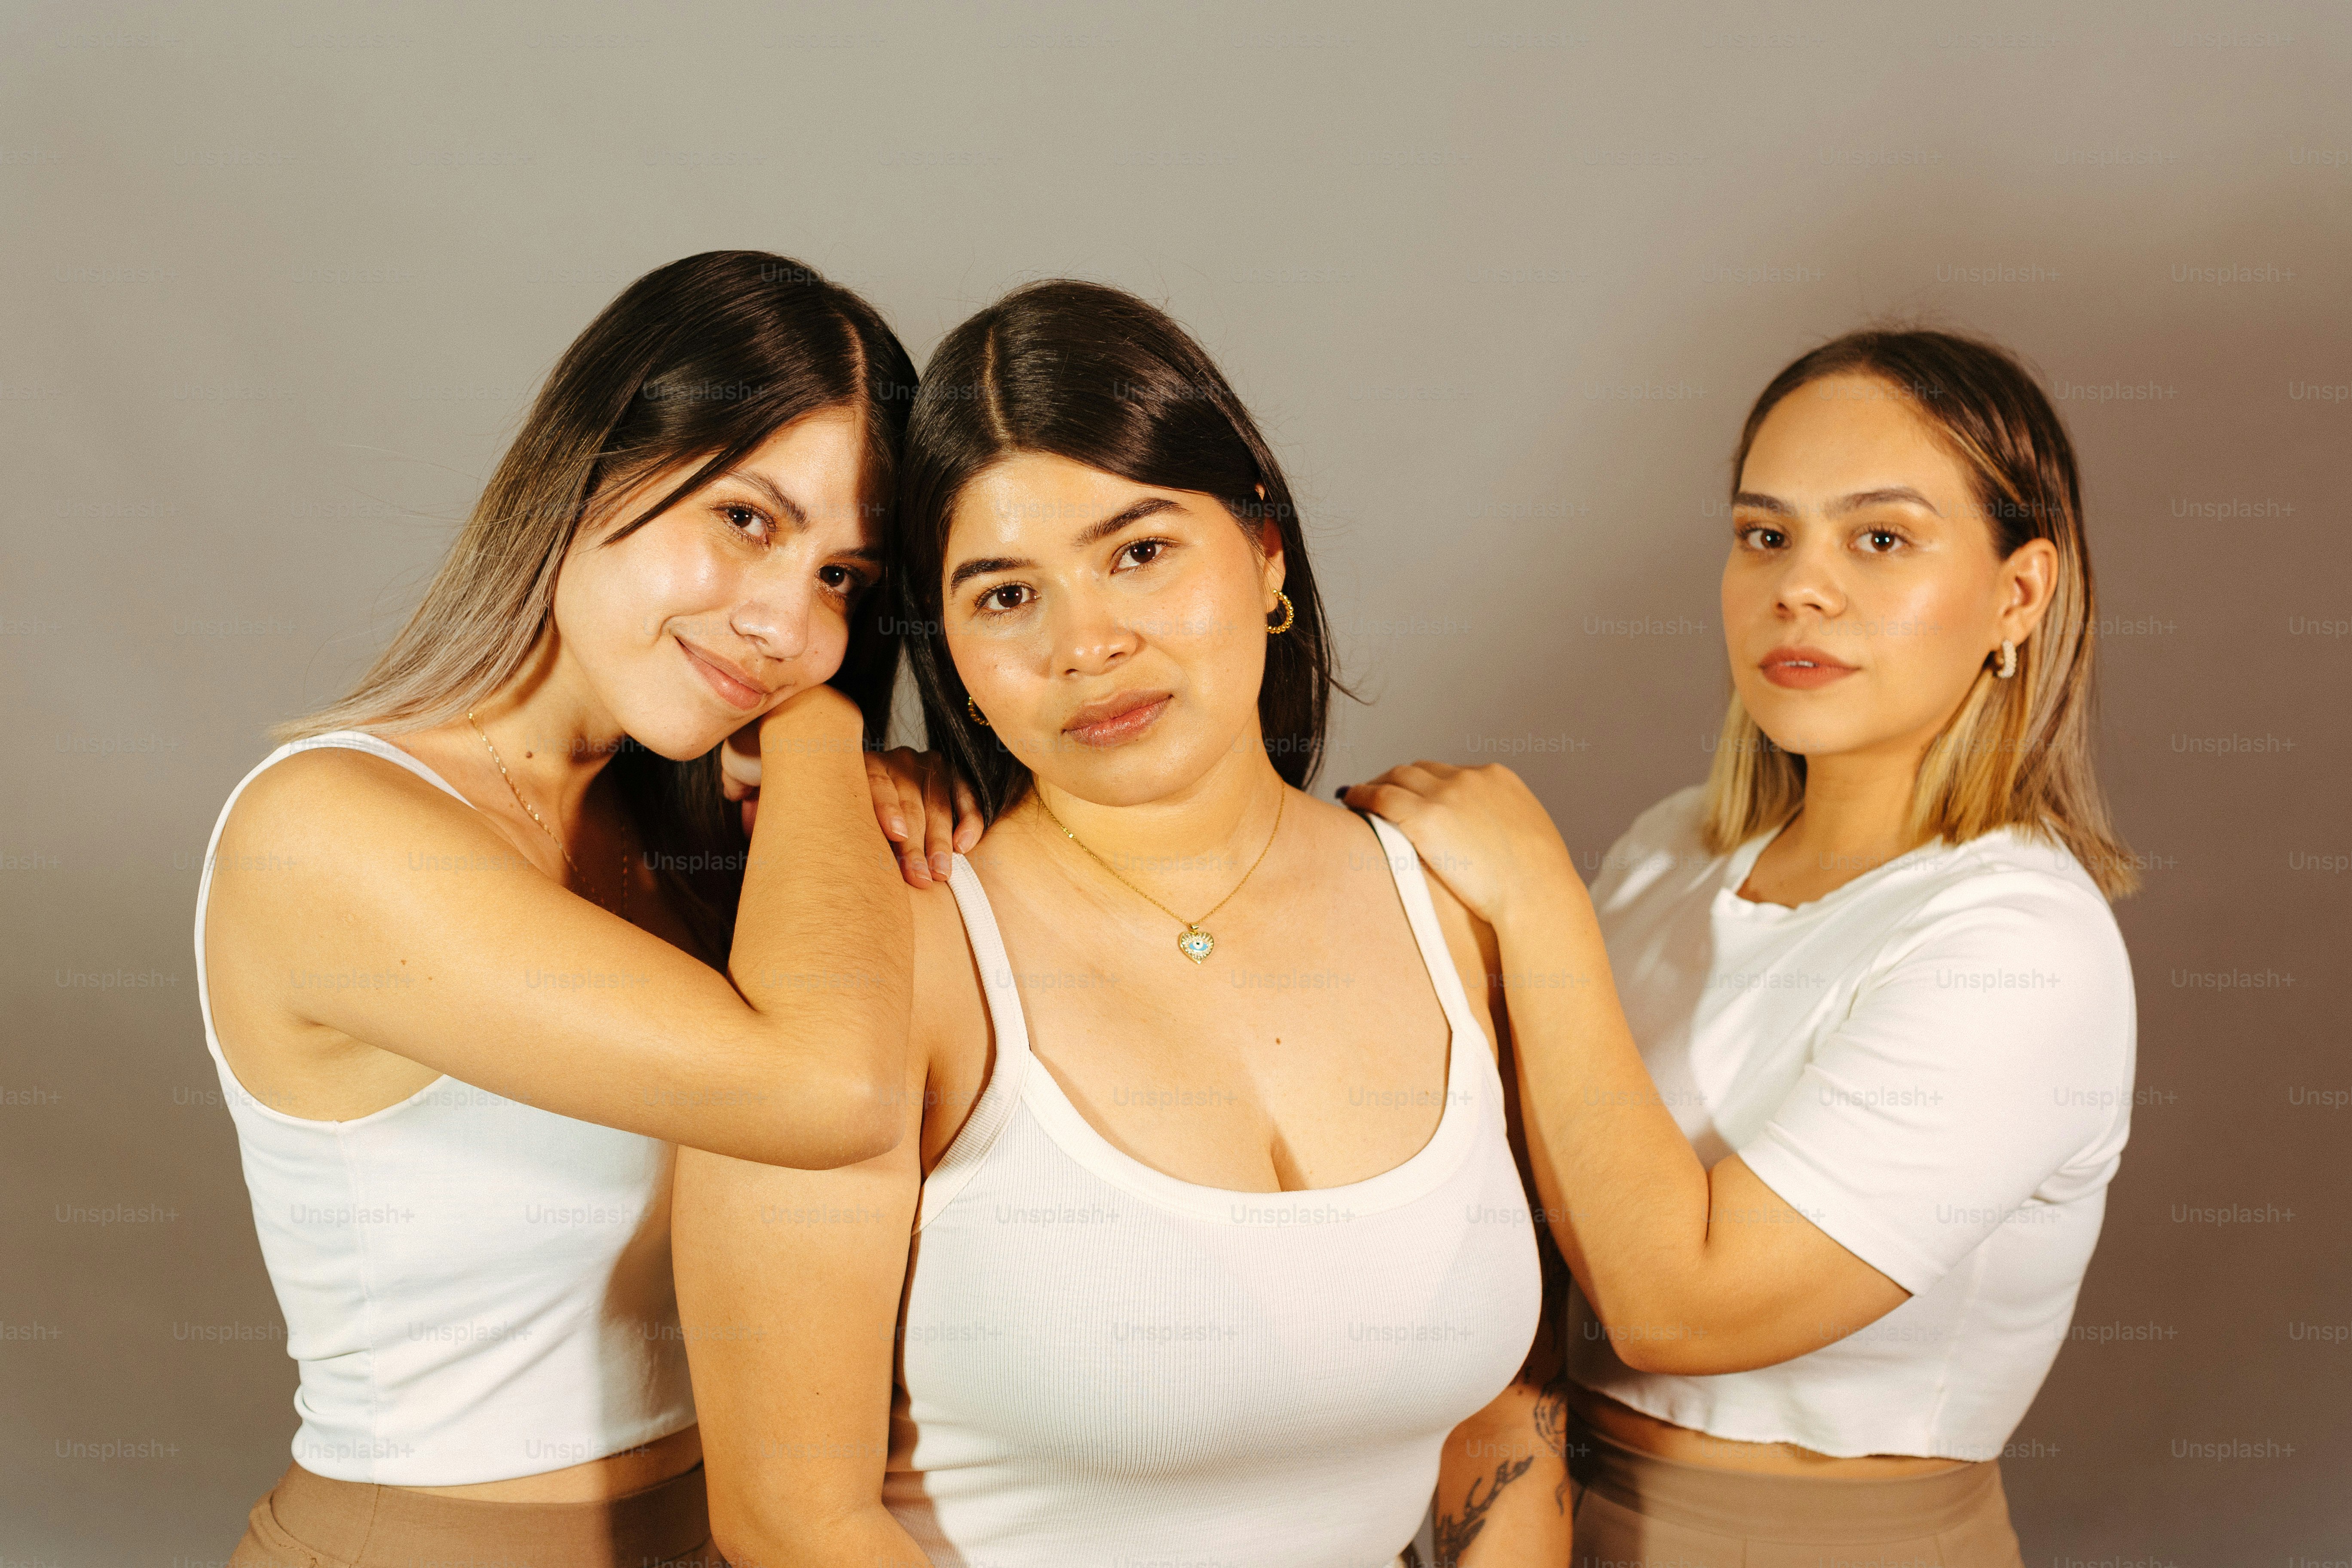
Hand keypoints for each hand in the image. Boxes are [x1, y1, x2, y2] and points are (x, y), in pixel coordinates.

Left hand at [723, 717, 980, 886]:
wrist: (855, 788)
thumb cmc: (820, 810)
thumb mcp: (794, 804)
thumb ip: (773, 805)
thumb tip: (740, 810)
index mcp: (851, 765)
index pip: (871, 780)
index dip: (884, 807)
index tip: (893, 837)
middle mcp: (888, 759)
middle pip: (907, 792)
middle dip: (916, 839)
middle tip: (921, 876)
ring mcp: (919, 764)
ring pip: (935, 794)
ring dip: (940, 836)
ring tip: (942, 873)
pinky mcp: (946, 774)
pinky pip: (963, 790)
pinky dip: (967, 815)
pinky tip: (966, 843)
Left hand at [1339, 762, 1583, 925]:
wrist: (1538, 896)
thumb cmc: (1538, 884)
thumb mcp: (1528, 838)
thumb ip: (1504, 827)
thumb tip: (1492, 840)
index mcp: (1498, 778)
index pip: (1450, 772)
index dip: (1426, 783)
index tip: (1414, 795)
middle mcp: (1470, 778)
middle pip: (1420, 770)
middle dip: (1398, 780)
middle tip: (1379, 794)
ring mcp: (1446, 794)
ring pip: (1397, 777)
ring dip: (1376, 784)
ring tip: (1358, 797)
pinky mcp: (1425, 815)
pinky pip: (1380, 796)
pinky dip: (1361, 795)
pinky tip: (1349, 801)